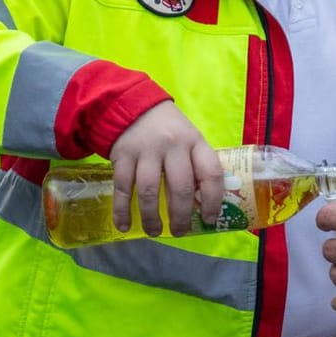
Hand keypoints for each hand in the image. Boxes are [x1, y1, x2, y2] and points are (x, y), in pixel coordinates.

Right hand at [107, 101, 224, 236]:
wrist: (133, 104)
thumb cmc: (168, 129)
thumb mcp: (189, 139)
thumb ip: (195, 165)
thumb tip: (201, 205)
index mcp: (195, 142)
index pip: (211, 173)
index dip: (213, 200)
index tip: (209, 219)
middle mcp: (172, 145)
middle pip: (180, 187)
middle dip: (181, 216)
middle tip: (179, 232)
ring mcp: (146, 150)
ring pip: (150, 191)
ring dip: (152, 217)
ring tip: (155, 231)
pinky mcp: (123, 155)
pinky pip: (123, 188)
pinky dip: (122, 210)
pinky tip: (125, 225)